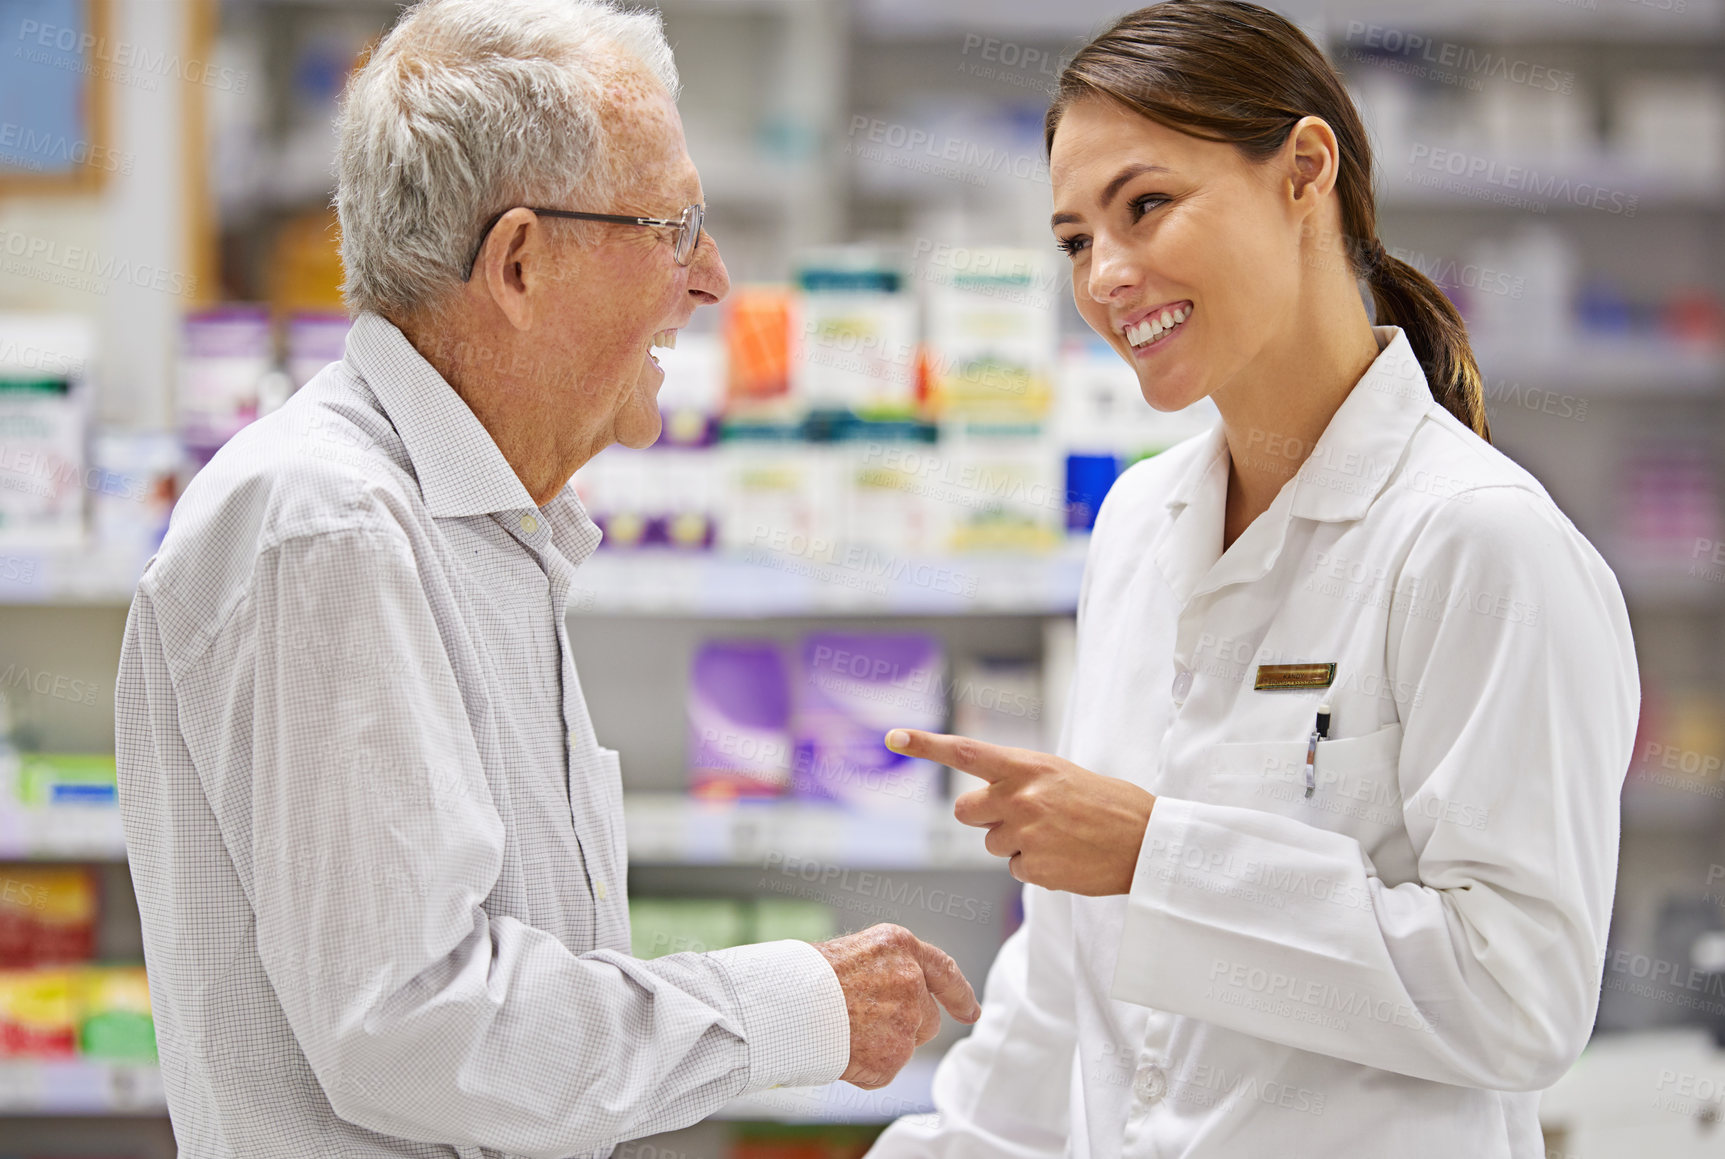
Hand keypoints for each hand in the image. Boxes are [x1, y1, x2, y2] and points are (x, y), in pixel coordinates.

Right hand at [811, 924, 979, 1089]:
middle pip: (928, 1018)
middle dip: (906, 1027)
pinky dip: (864, 1069)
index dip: (960, 995)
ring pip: (905, 1046)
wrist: (785, 1004)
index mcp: (901, 947)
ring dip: (883, 1047)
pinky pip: (884, 1071)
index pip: (944, 971)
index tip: (971, 1012)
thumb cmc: (806, 977)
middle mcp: (912, 981)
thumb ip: (885, 973)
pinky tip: (840, 1050)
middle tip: (861, 1023)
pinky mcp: (894, 1056)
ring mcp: (906, 1020)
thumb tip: (898, 1001)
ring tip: (842, 1032)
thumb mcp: (853, 955)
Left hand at [886, 729, 1154, 895]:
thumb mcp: (1059, 775)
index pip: (965, 752)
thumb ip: (1019, 780)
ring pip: (991, 844)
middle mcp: (1019, 796)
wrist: (1145, 841)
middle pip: (966, 811)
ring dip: (1015, 843)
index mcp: (1026, 766)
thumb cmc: (1103, 803)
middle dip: (986, 817)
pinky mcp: (1032, 868)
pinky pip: (1014, 870)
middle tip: (1024, 817)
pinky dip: (1034, 867)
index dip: (926, 745)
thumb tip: (984, 800)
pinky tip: (1064, 858)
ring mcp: (1024, 834)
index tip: (893, 737)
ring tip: (1057, 837)